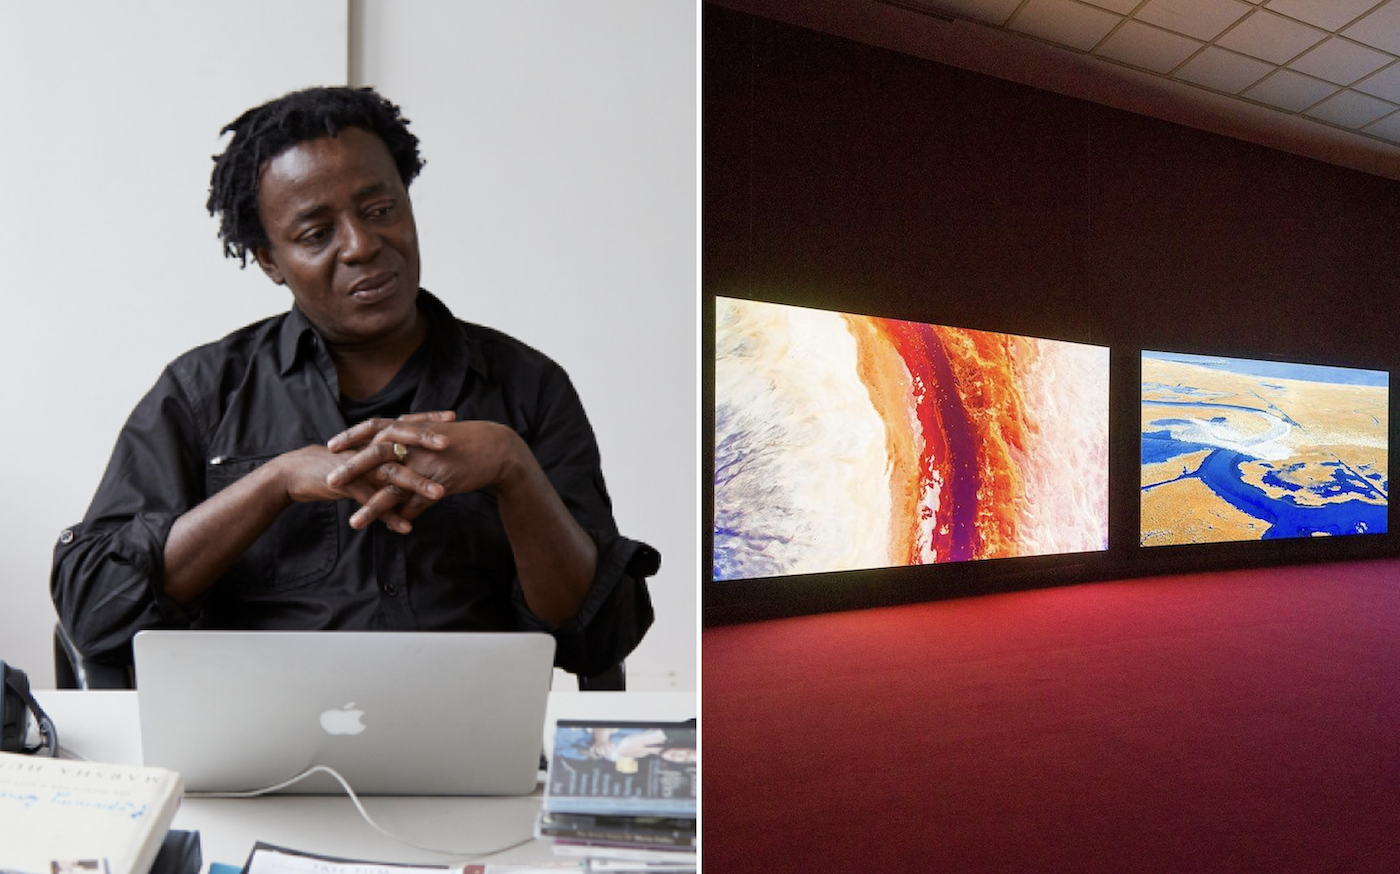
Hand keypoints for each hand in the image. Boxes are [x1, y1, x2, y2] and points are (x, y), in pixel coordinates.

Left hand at [326, 415, 528, 532]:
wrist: (497, 448)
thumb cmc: (466, 440)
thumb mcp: (435, 433)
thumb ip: (411, 441)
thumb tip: (391, 445)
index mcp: (412, 428)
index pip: (374, 428)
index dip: (351, 436)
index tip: (331, 446)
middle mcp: (416, 444)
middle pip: (376, 455)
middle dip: (351, 470)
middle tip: (329, 482)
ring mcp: (428, 464)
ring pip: (393, 486)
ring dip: (373, 507)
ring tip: (355, 524)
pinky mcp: (441, 482)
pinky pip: (417, 504)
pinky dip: (405, 517)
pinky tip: (394, 529)